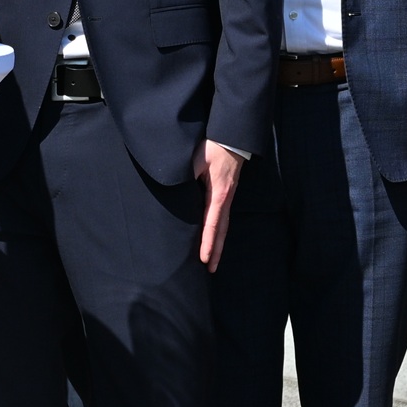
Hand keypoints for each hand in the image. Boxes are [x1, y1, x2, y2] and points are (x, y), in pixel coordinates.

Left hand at [193, 140, 246, 272]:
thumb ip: (186, 176)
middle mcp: (225, 199)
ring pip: (223, 225)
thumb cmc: (213, 148)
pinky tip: (214, 236)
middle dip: (217, 250)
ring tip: (213, 260)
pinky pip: (222, 216)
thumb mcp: (196, 161)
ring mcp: (228, 196)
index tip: (205, 259)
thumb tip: (175, 191)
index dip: (208, 243)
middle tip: (212, 269)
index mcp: (219, 194)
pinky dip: (218, 230)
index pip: (212, 224)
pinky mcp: (226, 192)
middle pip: (221, 230)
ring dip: (218, 243)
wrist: (231, 137)